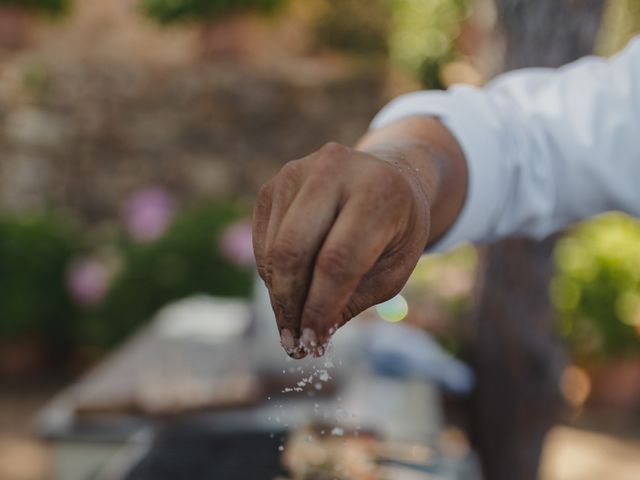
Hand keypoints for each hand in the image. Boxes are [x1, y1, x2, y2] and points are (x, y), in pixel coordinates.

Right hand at [252, 141, 431, 357]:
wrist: (386, 179)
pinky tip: (290, 288)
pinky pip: (262, 240)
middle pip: (293, 250)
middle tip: (293, 342)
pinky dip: (271, 273)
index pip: (337, 260)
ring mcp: (298, 172)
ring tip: (293, 320)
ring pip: (273, 248)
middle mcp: (334, 170)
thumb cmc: (395, 231)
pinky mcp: (275, 183)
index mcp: (378, 191)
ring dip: (279, 293)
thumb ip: (353, 301)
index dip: (320, 307)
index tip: (313, 343)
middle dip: (290, 304)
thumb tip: (310, 337)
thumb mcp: (393, 269)